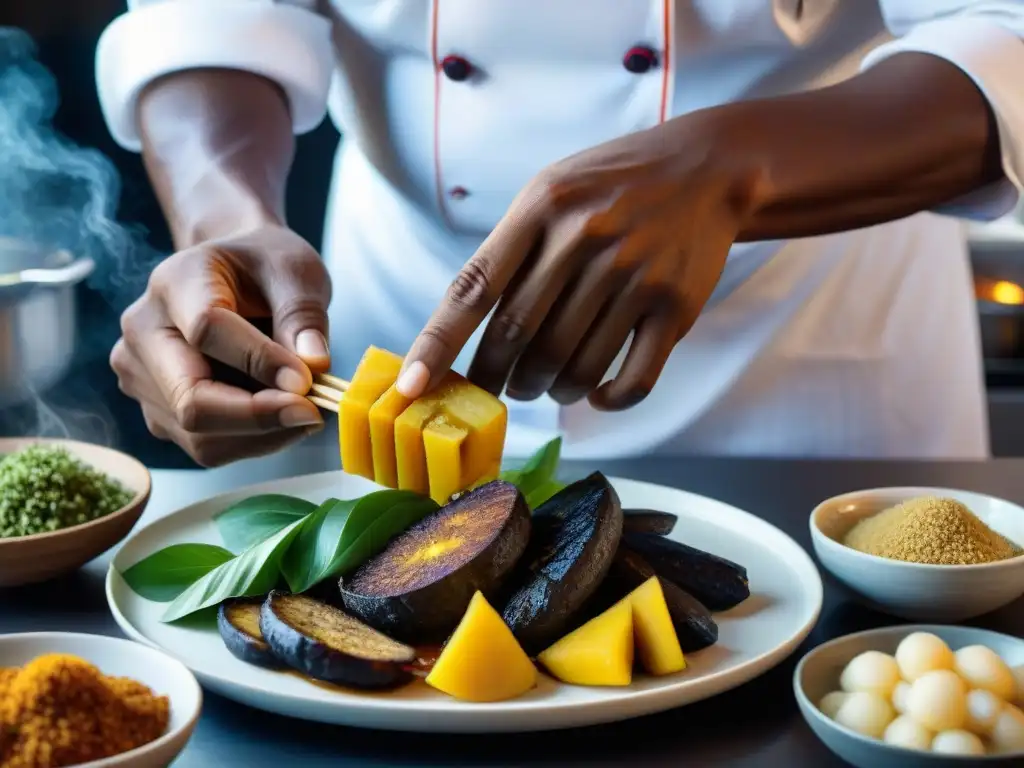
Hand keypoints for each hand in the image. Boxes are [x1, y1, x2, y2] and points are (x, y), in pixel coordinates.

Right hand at [110, 224, 331, 466]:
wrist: (234, 274)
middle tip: (312, 413)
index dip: (260, 362)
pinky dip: (253, 442)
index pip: (207, 332)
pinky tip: (282, 418)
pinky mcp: (156, 411)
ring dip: (262, 436)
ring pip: (199, 436)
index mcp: (174, 283)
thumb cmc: (264, 268)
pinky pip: (204, 447)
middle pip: (191, 400)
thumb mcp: (295, 271)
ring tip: (304, 411)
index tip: (309, 380)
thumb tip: (313, 366)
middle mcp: (143, 333)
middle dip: (260, 417)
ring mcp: (141, 377)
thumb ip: (303, 315)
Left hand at [399, 117, 765, 409]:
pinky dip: (604, 400)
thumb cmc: (613, 185)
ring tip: (546, 382)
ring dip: (549, 389)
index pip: (474, 289)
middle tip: (498, 386)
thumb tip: (462, 328)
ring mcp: (634, 274)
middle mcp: (586, 240)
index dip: (437, 345)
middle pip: (518, 338)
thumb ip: (510, 249)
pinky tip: (594, 393)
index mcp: (542, 207)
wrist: (709, 167)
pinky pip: (630, 381)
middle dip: (498, 377)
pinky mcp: (675, 307)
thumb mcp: (552, 190)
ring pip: (571, 367)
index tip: (411, 387)